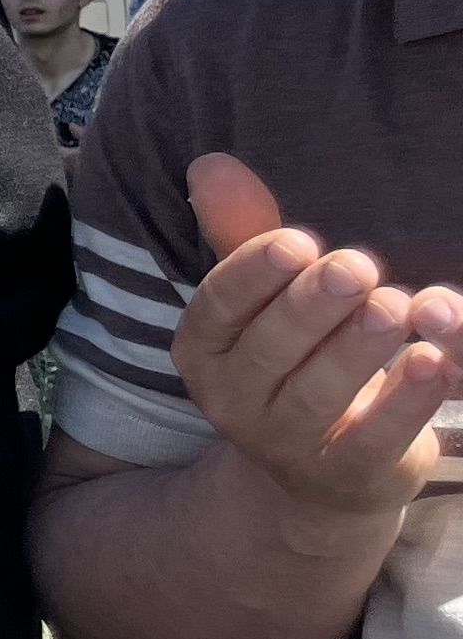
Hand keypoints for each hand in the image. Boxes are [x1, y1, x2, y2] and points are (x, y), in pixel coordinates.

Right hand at [171, 154, 456, 525]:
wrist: (321, 472)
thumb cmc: (297, 361)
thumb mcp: (267, 302)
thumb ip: (246, 237)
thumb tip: (211, 164)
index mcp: (204, 352)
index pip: (215, 308)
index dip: (253, 274)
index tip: (299, 241)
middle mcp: (233, 402)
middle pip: (268, 350)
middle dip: (311, 306)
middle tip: (356, 266)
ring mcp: (286, 444)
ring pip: (318, 395)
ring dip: (359, 349)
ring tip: (399, 305)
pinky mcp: (346, 474)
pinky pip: (373, 439)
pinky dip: (405, 402)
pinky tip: (435, 361)